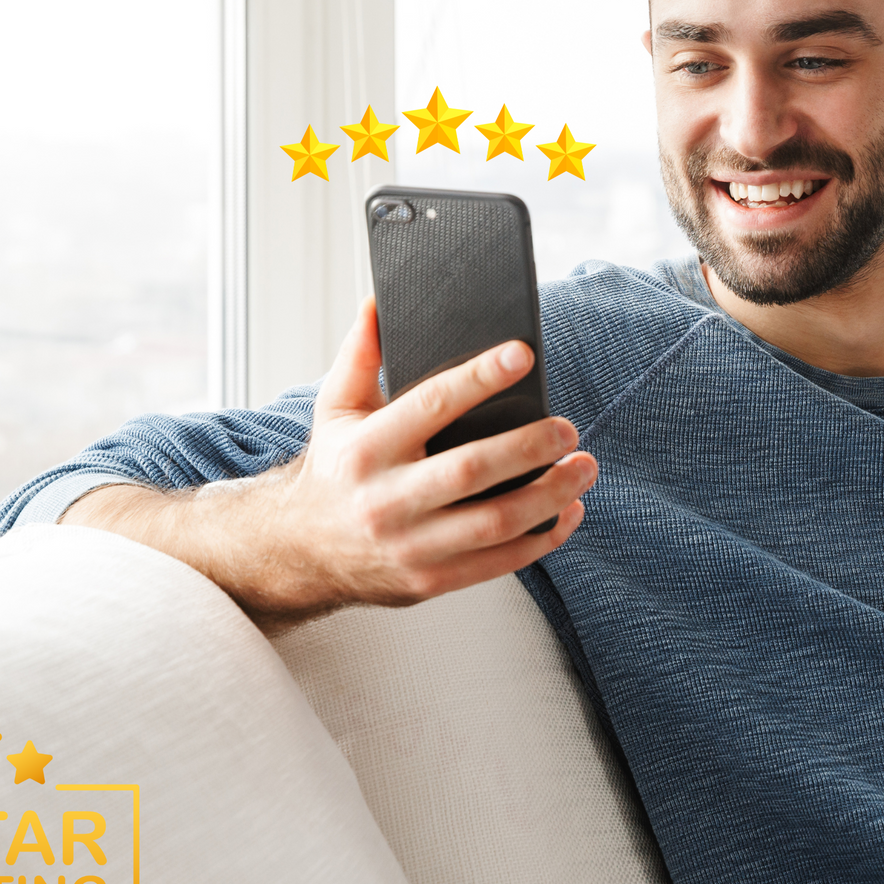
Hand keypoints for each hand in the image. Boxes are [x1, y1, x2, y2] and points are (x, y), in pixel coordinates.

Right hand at [65, 297, 597, 623]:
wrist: (299, 552)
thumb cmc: (334, 468)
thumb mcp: (335, 408)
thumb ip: (360, 354)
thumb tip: (380, 301)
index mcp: (365, 448)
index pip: (430, 404)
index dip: (480, 377)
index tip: (523, 355)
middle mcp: (384, 500)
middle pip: (471, 470)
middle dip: (529, 447)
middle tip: (568, 428)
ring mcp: (408, 546)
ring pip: (494, 522)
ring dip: (549, 495)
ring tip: (584, 467)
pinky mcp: (428, 582)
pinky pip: (497, 563)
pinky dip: (542, 538)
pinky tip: (568, 511)